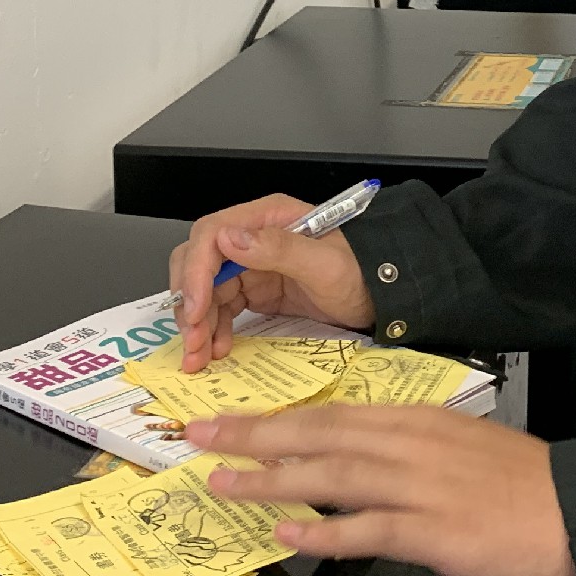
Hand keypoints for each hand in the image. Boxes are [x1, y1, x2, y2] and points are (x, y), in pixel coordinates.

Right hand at [167, 196, 373, 371]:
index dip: (196, 272)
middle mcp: (253, 237)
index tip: (196, 310)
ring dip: (196, 322)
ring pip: (205, 289)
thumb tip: (229, 239)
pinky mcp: (256, 290)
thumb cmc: (363, 273)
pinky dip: (213, 328)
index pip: (211, 235)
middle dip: (190, 301)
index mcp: (267, 218)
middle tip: (191, 340)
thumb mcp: (326, 264)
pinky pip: (222, 307)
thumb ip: (279, 249)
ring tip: (198, 357)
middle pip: (199, 262)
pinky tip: (217, 349)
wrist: (385, 295)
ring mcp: (252, 265)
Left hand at [185, 405, 575, 575]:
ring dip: (272, 478)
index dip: (275, 417)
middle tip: (202, 437)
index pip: (332, 412)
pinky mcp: (434, 531)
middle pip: (319, 433)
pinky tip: (290, 535)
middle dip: (254, 435)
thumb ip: (410, 451)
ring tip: (226, 482)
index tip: (231, 421)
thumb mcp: (463, 448)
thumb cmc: (528, 486)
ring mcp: (421, 487)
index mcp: (418, 420)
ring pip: (332, 473)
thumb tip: (361, 461)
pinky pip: (367, 530)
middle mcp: (412, 445)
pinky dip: (325, 532)